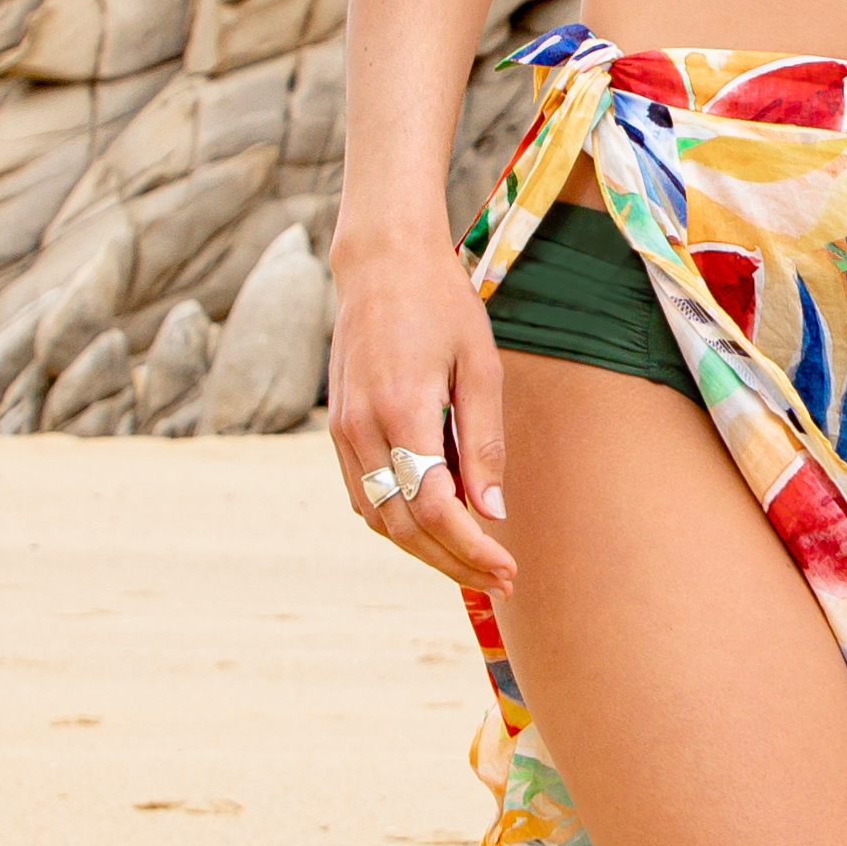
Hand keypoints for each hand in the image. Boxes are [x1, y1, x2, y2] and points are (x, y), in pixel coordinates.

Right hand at [325, 246, 521, 595]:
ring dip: (424, 550)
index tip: (509, 568)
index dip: (472, 549)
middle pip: (404, 527)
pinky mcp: (337, 429)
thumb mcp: (480, 367)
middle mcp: (363, 429)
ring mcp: (342, 432)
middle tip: (499, 581)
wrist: (381, 263)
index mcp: (403, 413)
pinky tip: (433, 527)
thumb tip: (492, 513)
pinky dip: (396, 522)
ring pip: (379, 519)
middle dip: (453, 562)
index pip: (436, 510)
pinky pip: (364, 496)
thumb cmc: (441, 305)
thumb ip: (484, 443)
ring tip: (472, 562)